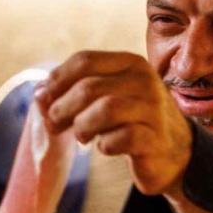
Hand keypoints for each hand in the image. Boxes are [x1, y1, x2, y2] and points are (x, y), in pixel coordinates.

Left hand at [37, 50, 193, 195]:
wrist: (173, 152)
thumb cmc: (131, 121)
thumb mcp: (107, 96)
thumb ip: (75, 90)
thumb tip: (39, 95)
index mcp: (130, 63)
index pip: (84, 60)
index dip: (56, 81)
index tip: (42, 100)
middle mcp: (144, 81)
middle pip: (89, 87)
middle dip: (62, 108)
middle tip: (55, 124)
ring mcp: (152, 109)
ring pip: (105, 109)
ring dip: (82, 126)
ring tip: (81, 136)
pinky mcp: (154, 139)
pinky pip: (120, 139)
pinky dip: (104, 145)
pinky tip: (103, 147)